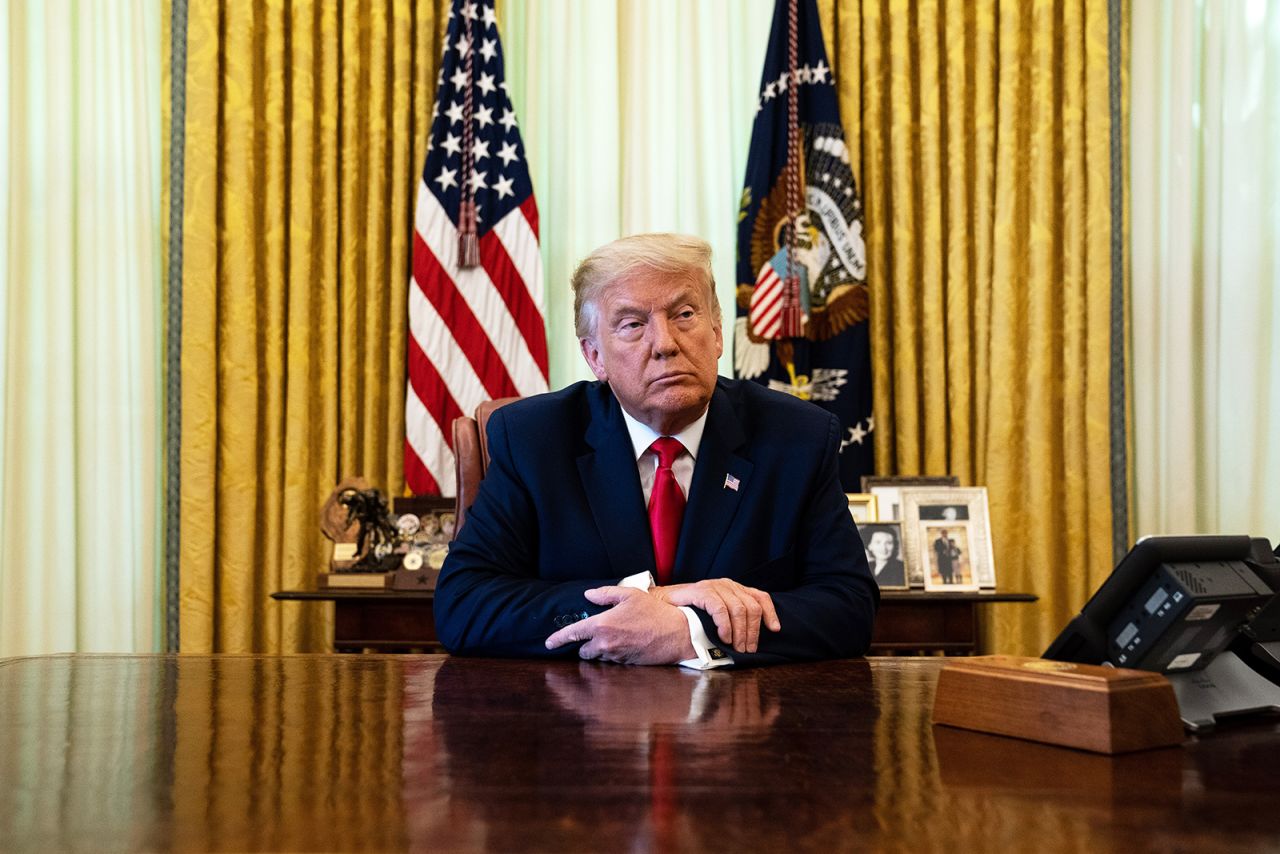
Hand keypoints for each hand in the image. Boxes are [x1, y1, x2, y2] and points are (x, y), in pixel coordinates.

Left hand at [543, 586, 695, 664]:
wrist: (676, 633)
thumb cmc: (654, 612)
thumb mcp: (630, 595)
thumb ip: (605, 594)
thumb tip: (588, 595)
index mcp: (602, 625)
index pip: (572, 634)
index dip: (558, 639)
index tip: (549, 643)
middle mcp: (605, 644)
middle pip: (583, 652)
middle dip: (585, 645)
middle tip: (596, 634)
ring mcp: (616, 657)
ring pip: (598, 657)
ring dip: (600, 650)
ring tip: (616, 637)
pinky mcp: (626, 665)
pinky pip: (612, 661)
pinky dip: (613, 654)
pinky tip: (626, 644)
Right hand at [650, 579, 779, 653]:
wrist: (661, 604)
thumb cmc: (690, 612)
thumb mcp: (716, 614)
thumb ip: (732, 619)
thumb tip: (750, 638)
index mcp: (734, 589)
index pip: (760, 597)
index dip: (770, 613)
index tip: (774, 629)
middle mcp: (727, 584)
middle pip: (752, 607)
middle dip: (753, 631)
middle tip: (747, 649)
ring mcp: (714, 586)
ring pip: (739, 609)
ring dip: (740, 632)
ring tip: (735, 647)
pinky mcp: (702, 591)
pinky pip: (721, 608)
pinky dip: (725, 625)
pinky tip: (723, 637)